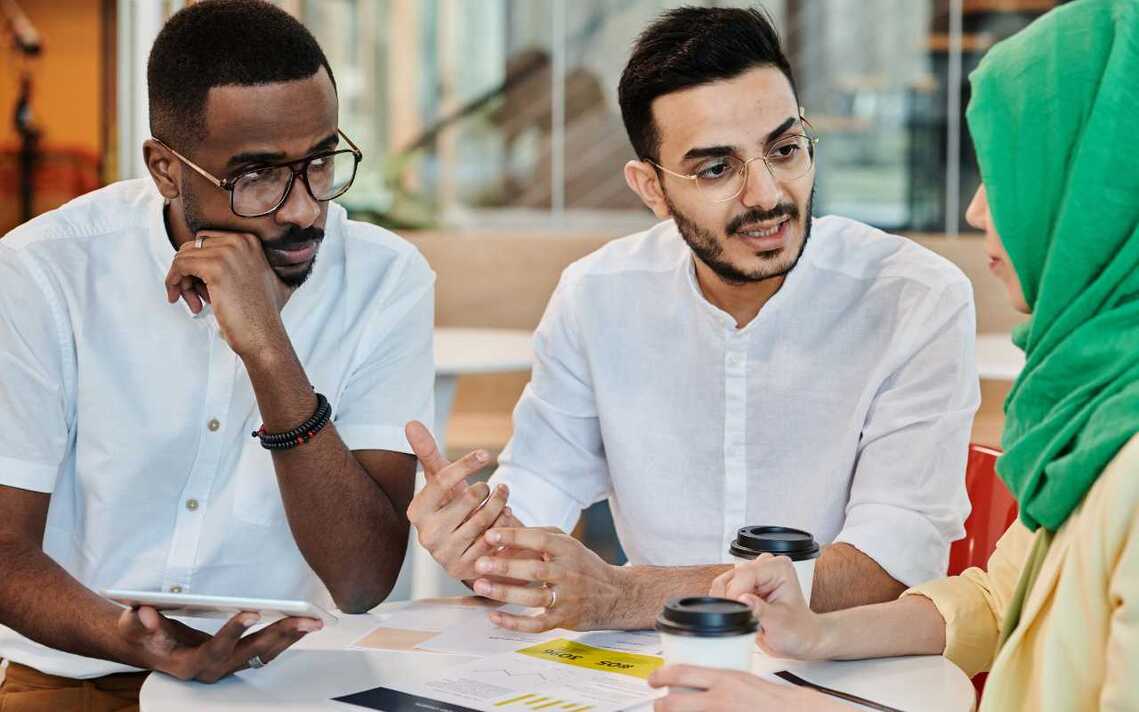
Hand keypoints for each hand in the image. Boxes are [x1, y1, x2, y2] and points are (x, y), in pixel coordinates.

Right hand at [118, 605, 320, 682]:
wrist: (147, 648)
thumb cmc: (142, 635)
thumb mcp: (132, 626)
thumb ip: (139, 621)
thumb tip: (146, 613)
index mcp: (189, 664)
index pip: (216, 648)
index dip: (234, 631)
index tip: (251, 611)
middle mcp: (212, 669)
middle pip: (252, 653)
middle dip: (281, 634)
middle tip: (305, 619)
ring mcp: (227, 666)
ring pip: (264, 654)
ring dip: (290, 637)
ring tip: (314, 621)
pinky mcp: (237, 659)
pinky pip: (266, 651)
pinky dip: (285, 638)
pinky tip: (302, 625)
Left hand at [164, 232, 291, 356]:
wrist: (264, 336)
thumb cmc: (259, 316)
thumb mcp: (260, 279)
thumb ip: (243, 263)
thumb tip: (217, 262)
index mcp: (249, 241)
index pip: (207, 241)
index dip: (198, 263)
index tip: (199, 283)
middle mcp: (240, 242)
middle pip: (194, 248)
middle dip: (188, 271)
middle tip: (192, 293)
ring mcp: (228, 253)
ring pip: (184, 256)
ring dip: (181, 280)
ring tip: (191, 301)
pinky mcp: (214, 268)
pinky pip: (180, 265)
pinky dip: (173, 281)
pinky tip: (178, 296)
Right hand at [405, 421, 515, 581]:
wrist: (464, 548)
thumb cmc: (451, 507)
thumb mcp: (441, 481)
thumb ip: (427, 453)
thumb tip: (411, 422)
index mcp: (416, 511)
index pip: (443, 479)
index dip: (467, 463)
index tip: (486, 453)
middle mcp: (426, 535)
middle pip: (470, 497)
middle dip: (488, 487)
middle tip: (495, 487)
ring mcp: (444, 555)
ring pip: (487, 518)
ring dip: (501, 503)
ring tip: (503, 497)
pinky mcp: (464, 569)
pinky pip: (495, 539)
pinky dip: (504, 525)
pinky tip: (503, 520)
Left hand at [472, 527, 623, 632]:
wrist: (615, 594)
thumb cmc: (581, 564)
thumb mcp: (565, 543)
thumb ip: (535, 534)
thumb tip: (502, 523)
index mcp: (568, 549)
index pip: (540, 540)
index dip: (515, 537)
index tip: (490, 534)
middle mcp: (568, 573)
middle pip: (535, 570)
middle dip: (506, 567)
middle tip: (479, 564)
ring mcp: (567, 598)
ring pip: (534, 597)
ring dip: (506, 592)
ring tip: (481, 586)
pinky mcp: (564, 619)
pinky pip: (537, 624)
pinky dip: (515, 623)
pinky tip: (495, 617)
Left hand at [648, 665, 847, 710]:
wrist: (793, 711)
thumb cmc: (770, 697)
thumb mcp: (741, 678)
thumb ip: (718, 680)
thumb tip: (695, 683)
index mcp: (723, 679)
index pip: (681, 673)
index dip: (660, 676)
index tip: (652, 679)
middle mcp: (720, 700)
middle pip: (674, 703)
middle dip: (660, 706)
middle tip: (657, 704)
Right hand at [709, 554, 827, 659]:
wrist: (800, 639)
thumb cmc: (798, 630)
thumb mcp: (780, 623)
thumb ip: (760, 610)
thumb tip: (742, 599)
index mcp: (779, 568)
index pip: (747, 573)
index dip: (735, 592)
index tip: (733, 610)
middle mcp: (765, 566)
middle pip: (733, 576)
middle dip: (729, 597)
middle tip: (733, 617)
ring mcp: (754, 575)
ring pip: (725, 582)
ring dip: (727, 601)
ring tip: (739, 617)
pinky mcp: (745, 585)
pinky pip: (725, 590)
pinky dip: (726, 603)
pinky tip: (737, 615)